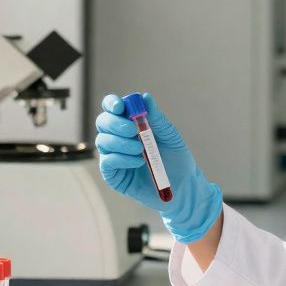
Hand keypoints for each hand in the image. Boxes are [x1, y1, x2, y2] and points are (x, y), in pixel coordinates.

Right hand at [94, 93, 222, 242]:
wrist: (183, 187)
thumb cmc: (177, 160)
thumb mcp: (170, 136)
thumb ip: (157, 119)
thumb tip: (145, 98)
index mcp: (131, 124)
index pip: (113, 108)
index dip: (112, 103)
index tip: (120, 106)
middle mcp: (118, 138)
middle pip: (102, 122)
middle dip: (115, 123)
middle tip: (133, 130)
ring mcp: (114, 156)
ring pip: (102, 141)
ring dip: (121, 142)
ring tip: (141, 150)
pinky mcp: (113, 175)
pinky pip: (107, 162)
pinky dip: (121, 159)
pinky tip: (138, 162)